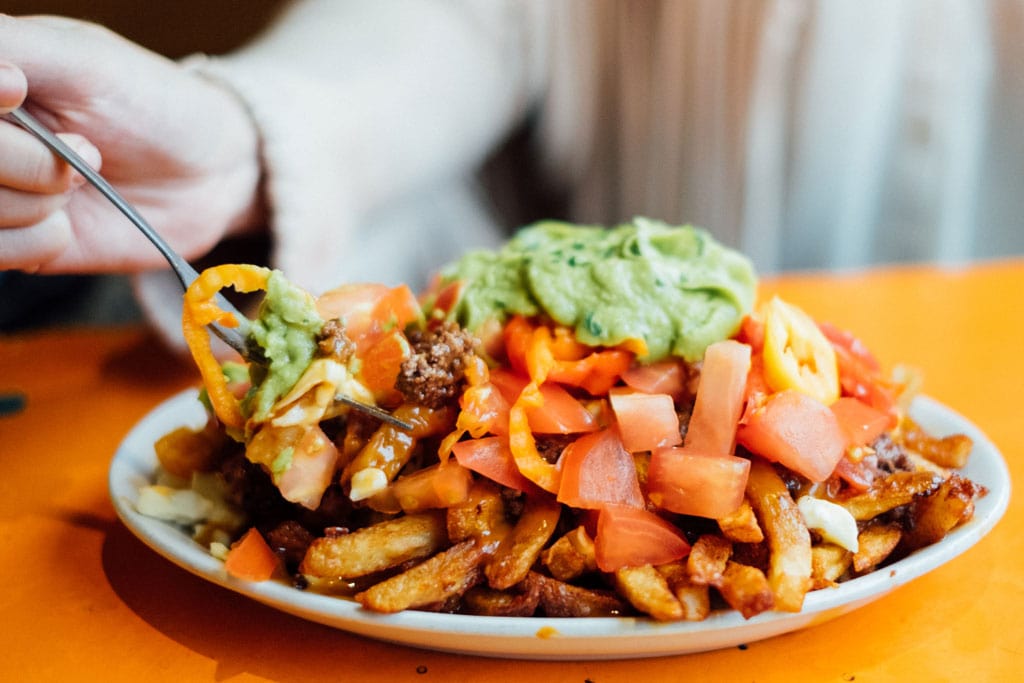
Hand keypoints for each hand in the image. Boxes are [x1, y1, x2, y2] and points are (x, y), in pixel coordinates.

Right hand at [0, 15, 262, 273]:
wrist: (210, 173)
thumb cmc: (152, 102)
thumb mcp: (83, 59)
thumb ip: (10, 45)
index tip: (19, 89)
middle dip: (24, 160)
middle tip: (86, 151)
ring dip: (37, 203)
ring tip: (84, 182)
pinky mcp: (15, 242)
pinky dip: (39, 241)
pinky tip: (72, 223)